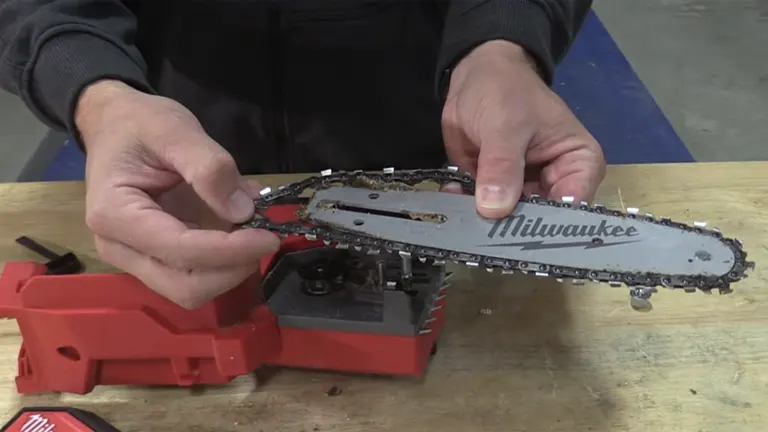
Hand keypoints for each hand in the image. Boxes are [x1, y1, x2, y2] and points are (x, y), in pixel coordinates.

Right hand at [75, 80, 279, 307]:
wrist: (114, 125)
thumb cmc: (139, 124)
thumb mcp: (175, 130)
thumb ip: (209, 167)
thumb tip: (242, 210)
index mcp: (115, 215)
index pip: (180, 252)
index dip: (230, 251)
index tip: (270, 236)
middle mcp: (119, 247)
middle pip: (185, 287)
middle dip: (231, 270)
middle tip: (265, 237)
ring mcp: (134, 258)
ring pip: (191, 289)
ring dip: (230, 269)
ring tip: (253, 232)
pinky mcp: (154, 258)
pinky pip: (194, 274)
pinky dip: (224, 262)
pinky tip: (240, 232)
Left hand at [441, 40, 605, 218]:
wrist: (475, 73)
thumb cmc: (506, 89)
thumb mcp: (506, 125)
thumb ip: (502, 166)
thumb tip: (495, 208)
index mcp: (578, 164)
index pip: (572, 206)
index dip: (548, 226)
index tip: (519, 239)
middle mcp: (555, 183)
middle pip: (539, 220)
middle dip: (509, 229)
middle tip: (483, 235)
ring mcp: (523, 189)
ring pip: (508, 219)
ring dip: (483, 222)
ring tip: (462, 222)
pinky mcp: (493, 189)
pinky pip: (481, 208)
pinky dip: (466, 209)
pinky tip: (451, 205)